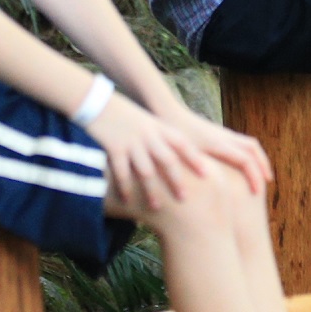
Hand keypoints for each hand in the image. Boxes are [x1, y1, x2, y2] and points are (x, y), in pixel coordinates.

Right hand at [85, 94, 264, 212]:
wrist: (102, 104)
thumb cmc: (132, 119)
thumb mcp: (153, 126)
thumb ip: (168, 140)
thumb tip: (185, 159)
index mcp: (162, 130)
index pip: (183, 145)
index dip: (195, 159)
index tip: (208, 175)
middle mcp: (150, 136)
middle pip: (167, 160)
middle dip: (177, 180)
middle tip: (185, 199)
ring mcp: (132, 142)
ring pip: (145, 169)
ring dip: (151, 189)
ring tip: (157, 207)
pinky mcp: (114, 148)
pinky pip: (121, 171)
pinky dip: (124, 186)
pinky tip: (127, 200)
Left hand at [156, 102, 276, 190]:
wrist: (169, 114)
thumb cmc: (173, 138)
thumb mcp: (182, 154)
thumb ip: (194, 166)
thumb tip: (205, 183)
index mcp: (217, 144)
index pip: (245, 160)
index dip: (254, 176)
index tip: (258, 192)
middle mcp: (225, 137)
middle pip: (253, 149)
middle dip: (263, 165)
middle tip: (267, 182)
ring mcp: (224, 133)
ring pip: (250, 144)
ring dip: (259, 158)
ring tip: (261, 174)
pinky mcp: (221, 133)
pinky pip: (243, 143)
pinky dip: (250, 154)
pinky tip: (245, 166)